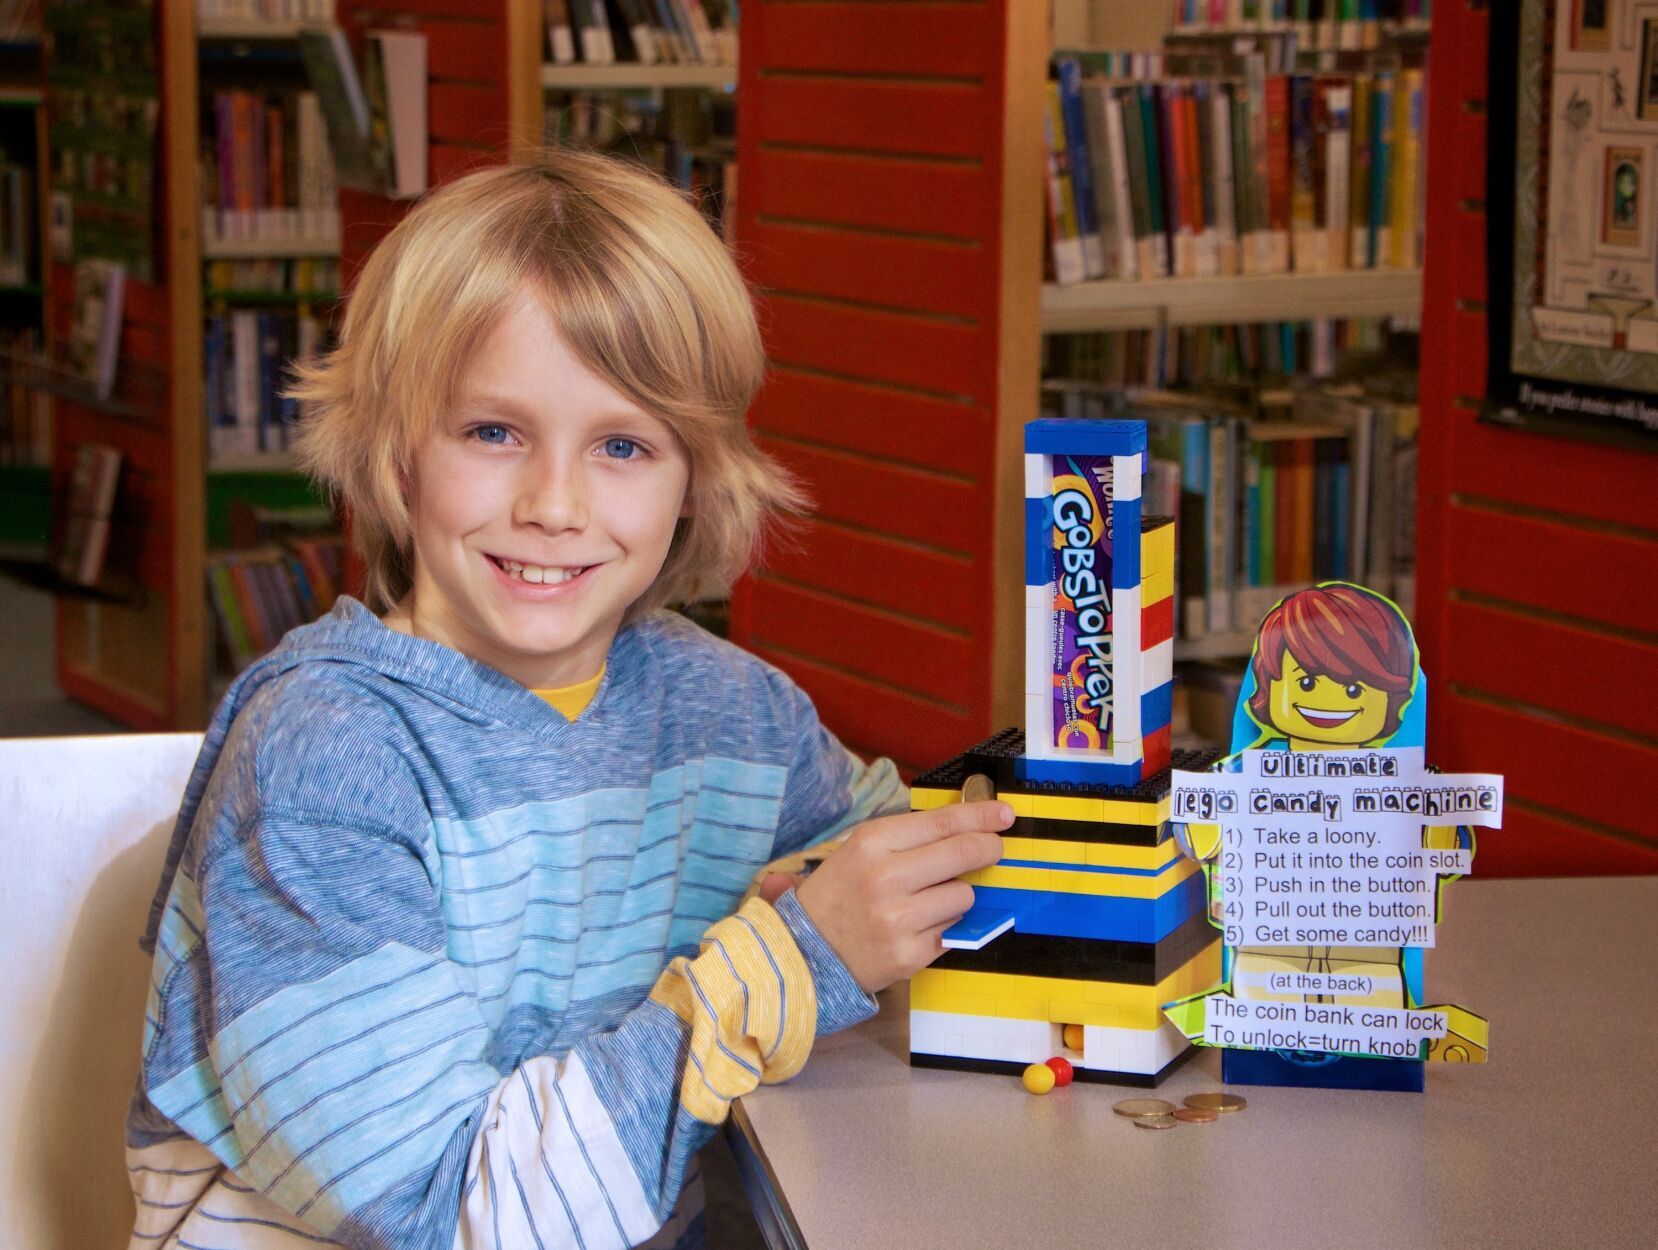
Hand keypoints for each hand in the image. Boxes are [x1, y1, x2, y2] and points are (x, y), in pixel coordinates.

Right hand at [794, 800, 1010, 992]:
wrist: (804, 952)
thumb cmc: (840, 894)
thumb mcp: (861, 850)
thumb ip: (911, 837)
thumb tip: (969, 825)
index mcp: (872, 843)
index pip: (943, 822)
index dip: (981, 815)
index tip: (1004, 814)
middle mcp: (885, 878)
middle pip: (963, 853)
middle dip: (989, 848)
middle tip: (994, 848)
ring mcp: (898, 919)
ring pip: (963, 895)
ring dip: (957, 895)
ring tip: (927, 901)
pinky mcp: (909, 954)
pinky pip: (953, 930)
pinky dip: (945, 925)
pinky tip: (920, 925)